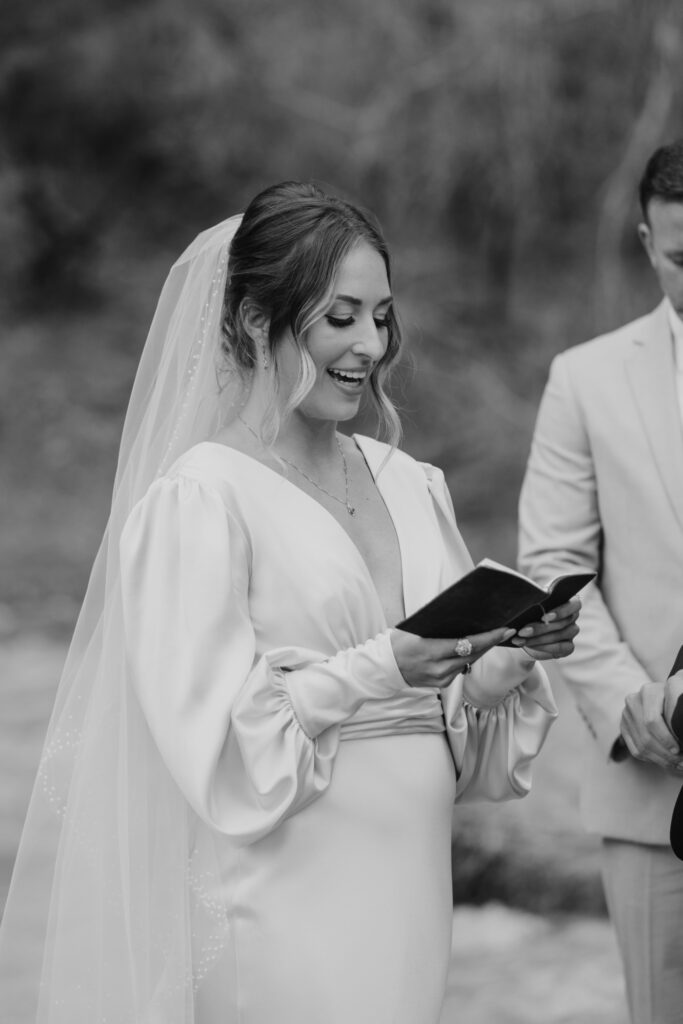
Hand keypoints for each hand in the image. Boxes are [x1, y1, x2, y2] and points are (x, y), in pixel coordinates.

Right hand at [390, 626, 515, 688]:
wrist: (385, 668)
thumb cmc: (398, 643)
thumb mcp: (415, 629)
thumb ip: (439, 626)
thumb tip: (464, 616)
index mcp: (432, 651)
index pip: (468, 644)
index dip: (490, 638)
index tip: (506, 630)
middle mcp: (439, 668)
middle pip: (474, 654)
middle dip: (490, 642)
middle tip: (505, 630)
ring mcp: (441, 679)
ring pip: (469, 662)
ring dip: (481, 649)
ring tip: (493, 636)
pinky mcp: (442, 684)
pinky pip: (460, 668)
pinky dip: (467, 657)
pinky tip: (474, 648)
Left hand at [510, 597, 580, 660]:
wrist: (524, 633)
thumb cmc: (528, 613)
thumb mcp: (529, 604)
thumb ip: (534, 599)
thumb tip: (530, 598)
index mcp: (567, 601)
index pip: (575, 604)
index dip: (562, 611)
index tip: (544, 617)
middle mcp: (572, 617)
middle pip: (563, 622)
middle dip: (541, 628)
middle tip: (523, 631)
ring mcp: (571, 632)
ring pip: (559, 635)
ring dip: (539, 638)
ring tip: (522, 639)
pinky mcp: (568, 646)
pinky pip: (560, 647)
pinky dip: (543, 647)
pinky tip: (530, 645)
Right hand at [620, 681, 682, 772]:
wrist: (663, 696)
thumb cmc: (676, 699)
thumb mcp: (678, 701)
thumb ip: (678, 716)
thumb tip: (682, 739)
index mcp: (648, 692)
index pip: (651, 721)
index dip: (665, 738)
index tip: (678, 750)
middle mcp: (633, 702)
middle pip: (645, 736)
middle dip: (664, 753)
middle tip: (680, 762)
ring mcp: (626, 715)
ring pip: (640, 746)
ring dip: (659, 760)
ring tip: (675, 764)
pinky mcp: (624, 727)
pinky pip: (635, 750)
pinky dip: (650, 759)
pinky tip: (664, 762)